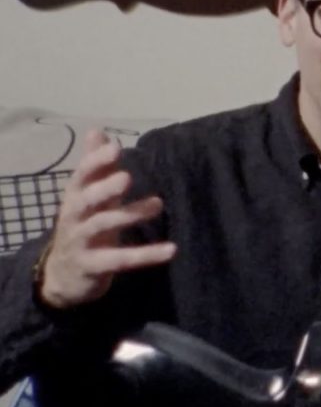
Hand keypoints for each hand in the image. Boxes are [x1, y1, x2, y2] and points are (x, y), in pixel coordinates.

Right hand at [38, 129, 176, 308]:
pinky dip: (146, 255)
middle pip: (86, 200)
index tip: (115, 149)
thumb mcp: (88, 196)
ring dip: (131, 214)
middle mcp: (74, 217)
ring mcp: (81, 242)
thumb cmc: (82, 226)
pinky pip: (120, 260)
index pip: (81, 176)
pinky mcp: (94, 266)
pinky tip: (171, 249)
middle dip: (105, 188)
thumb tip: (98, 131)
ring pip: (104, 225)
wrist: (62, 275)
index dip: (95, 162)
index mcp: (75, 197)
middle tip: (127, 177)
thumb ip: (96, 166)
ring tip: (158, 204)